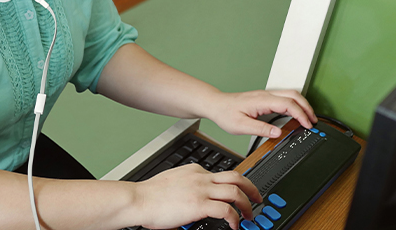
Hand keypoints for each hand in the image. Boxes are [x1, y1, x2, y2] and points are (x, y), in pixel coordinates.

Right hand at [134, 164, 260, 229]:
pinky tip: (235, 225)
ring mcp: (201, 189)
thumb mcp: (172, 183)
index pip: (221, 174)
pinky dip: (235, 217)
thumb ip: (186, 187)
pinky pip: (226, 209)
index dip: (234, 185)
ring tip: (249, 215)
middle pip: (236, 177)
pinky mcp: (199, 204)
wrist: (138, 199)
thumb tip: (193, 200)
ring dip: (247, 204)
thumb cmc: (149, 196)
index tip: (238, 194)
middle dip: (251, 188)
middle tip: (257, 198)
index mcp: (194, 170)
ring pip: (235, 191)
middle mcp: (201, 177)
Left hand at [207, 90, 317, 137]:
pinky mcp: (265, 98)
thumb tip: (278, 132)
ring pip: (290, 94)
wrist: (216, 105)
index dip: (301, 114)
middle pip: (294, 95)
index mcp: (262, 100)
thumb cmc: (226, 114)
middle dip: (307, 107)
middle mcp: (266, 95)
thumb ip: (260, 129)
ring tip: (308, 118)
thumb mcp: (241, 126)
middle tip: (314, 121)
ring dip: (302, 105)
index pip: (288, 104)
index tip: (307, 125)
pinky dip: (295, 104)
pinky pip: (285, 97)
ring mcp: (266, 95)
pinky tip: (296, 114)